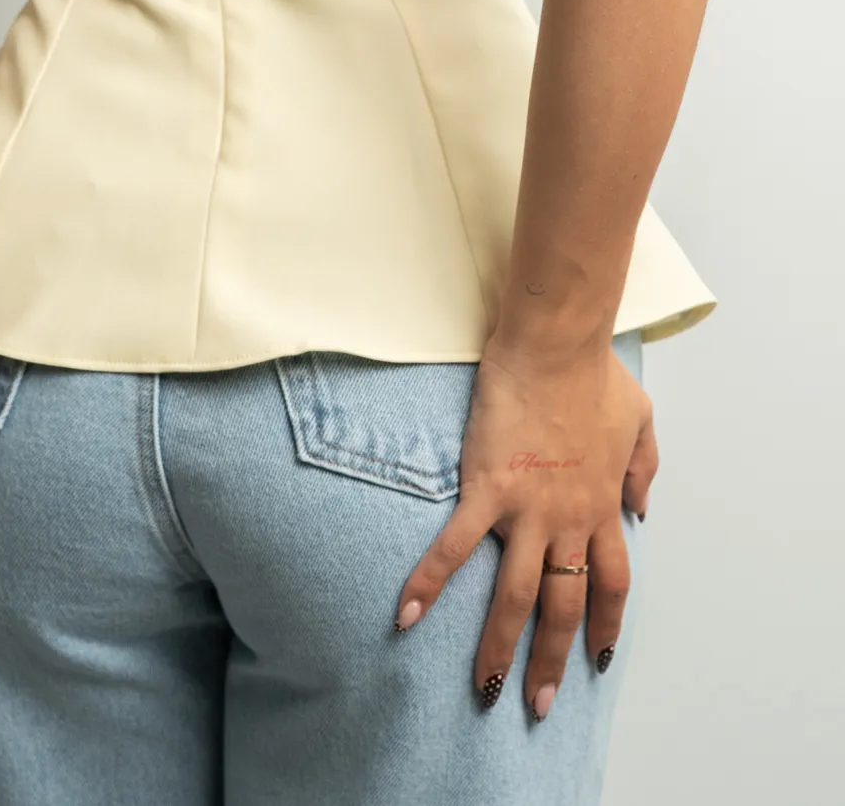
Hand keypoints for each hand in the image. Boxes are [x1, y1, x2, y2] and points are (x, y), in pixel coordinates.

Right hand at [395, 335, 656, 718]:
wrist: (555, 345)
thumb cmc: (594, 373)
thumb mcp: (640, 420)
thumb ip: (644, 469)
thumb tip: (642, 512)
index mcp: (603, 504)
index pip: (612, 583)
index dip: (606, 625)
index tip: (599, 659)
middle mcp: (569, 519)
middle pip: (563, 606)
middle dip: (550, 660)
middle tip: (535, 704)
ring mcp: (528, 509)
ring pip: (516, 595)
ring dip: (499, 646)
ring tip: (484, 686)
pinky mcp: (486, 489)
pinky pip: (456, 546)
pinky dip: (430, 582)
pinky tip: (406, 614)